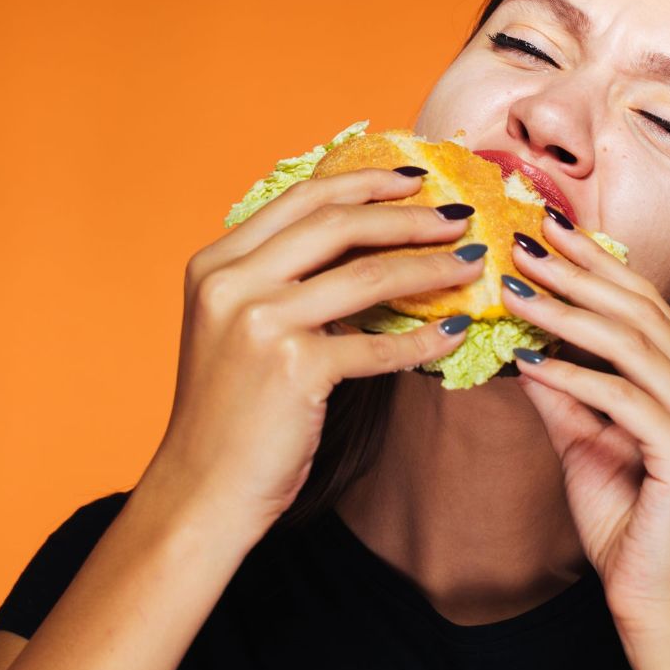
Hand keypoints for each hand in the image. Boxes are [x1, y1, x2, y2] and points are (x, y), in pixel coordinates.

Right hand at [141, 167, 487, 538]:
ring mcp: (260, 324)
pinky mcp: (294, 370)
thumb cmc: (229, 414)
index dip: (364, 181)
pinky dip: (423, 340)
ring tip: (468, 264)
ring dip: (429, 267)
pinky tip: (453, 334)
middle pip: (337, 223)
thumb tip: (366, 245)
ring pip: (367, 276)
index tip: (413, 179)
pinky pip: (378, 345)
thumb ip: (282, 282)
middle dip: (407, 215)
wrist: (201, 490)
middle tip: (456, 216)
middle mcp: (231, 284)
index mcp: (215, 263)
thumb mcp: (236, 329)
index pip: (302, 200)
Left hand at [499, 215, 669, 637]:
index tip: (550, 234)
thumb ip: (564, 391)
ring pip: (636, 347)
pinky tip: (530, 360)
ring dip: (570, 313)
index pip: (648, 310)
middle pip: (644, 315)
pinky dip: (575, 375)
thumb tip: (523, 339)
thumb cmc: (623, 525)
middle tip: (528, 242)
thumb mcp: (582, 442)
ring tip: (520, 290)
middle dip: (582, 273)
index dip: (599, 267)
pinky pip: (626, 399)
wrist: (652, 601)